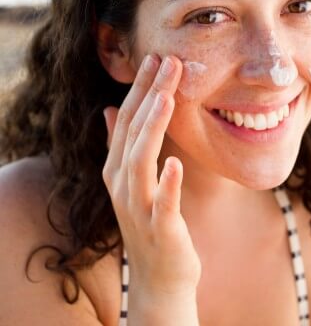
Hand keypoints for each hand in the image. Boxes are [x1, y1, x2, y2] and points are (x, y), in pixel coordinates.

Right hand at [102, 54, 201, 298]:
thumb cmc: (150, 220)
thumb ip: (120, 144)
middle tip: (167, 60)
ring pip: (140, 161)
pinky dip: (167, 183)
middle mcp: (122, 183)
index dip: (140, 87)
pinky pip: (162, 203)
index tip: (155, 57)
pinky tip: (176, 163)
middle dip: (149, 94)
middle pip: (133, 131)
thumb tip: (110, 109)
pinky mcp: (160, 229)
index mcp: (117, 168)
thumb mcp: (132, 179)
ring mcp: (138, 207)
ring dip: (153, 127)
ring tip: (166, 96)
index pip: (127, 118)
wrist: (160, 277)